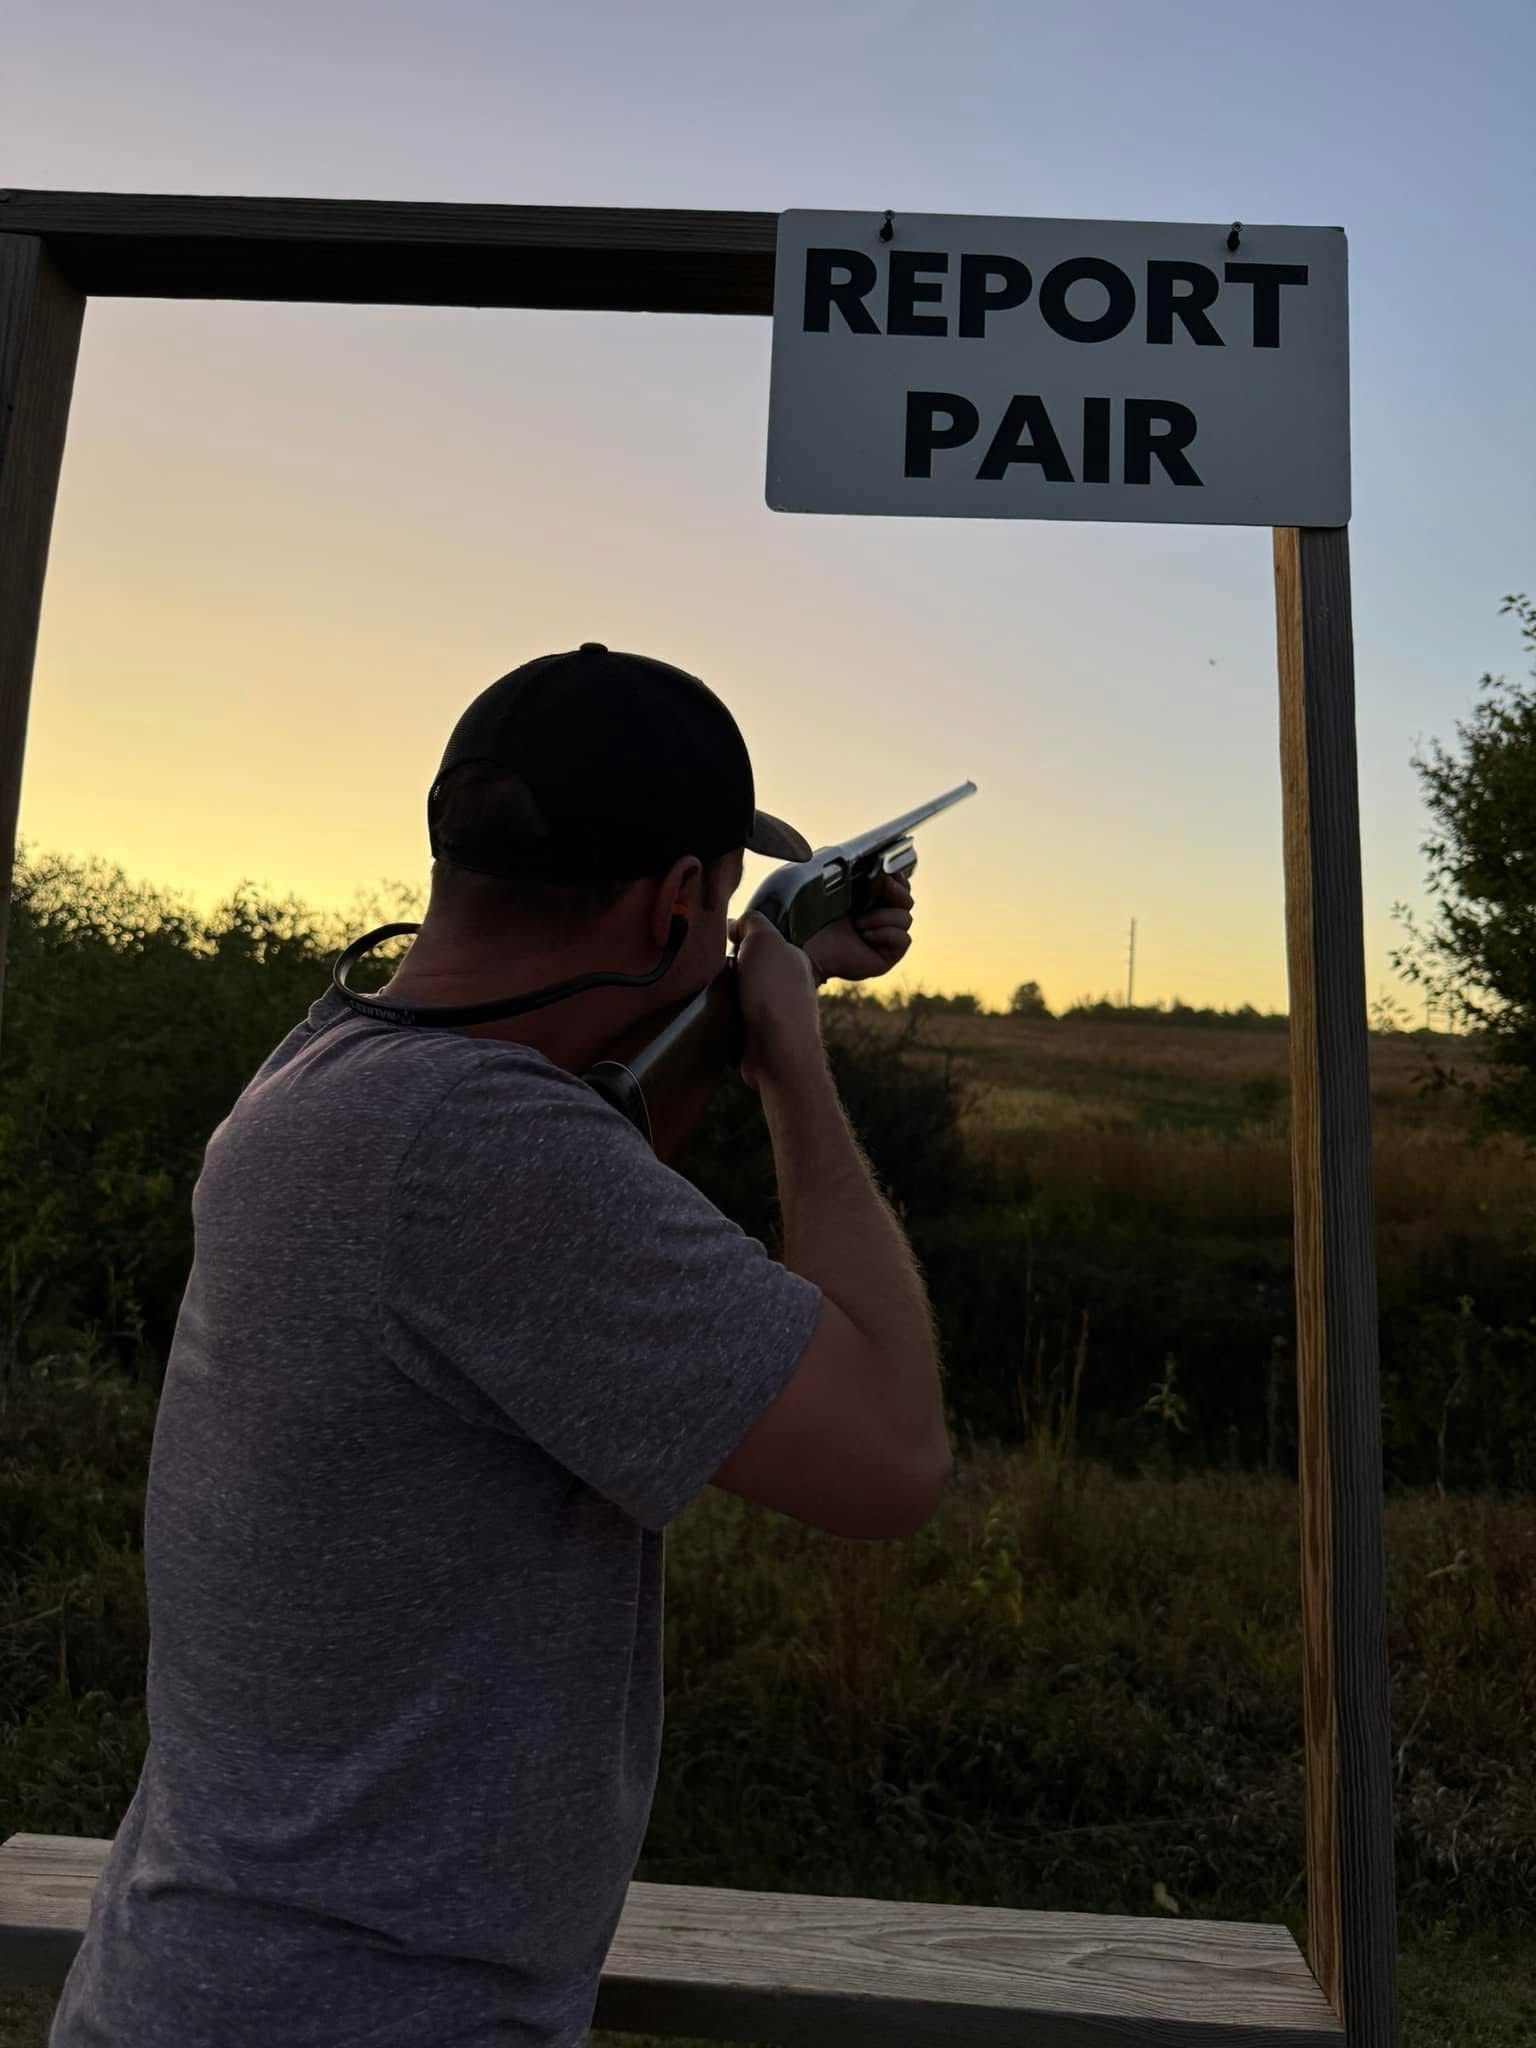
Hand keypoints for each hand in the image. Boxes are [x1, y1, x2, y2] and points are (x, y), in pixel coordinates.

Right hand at [729, 912, 823, 1092]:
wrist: (776, 1051)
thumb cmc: (774, 993)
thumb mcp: (764, 940)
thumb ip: (752, 923)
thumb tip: (736, 925)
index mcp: (793, 959)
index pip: (761, 940)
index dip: (738, 939)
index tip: (724, 944)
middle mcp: (788, 984)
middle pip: (747, 967)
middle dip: (728, 967)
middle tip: (713, 970)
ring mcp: (774, 1012)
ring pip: (738, 993)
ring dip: (723, 993)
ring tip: (712, 993)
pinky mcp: (758, 1035)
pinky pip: (734, 1018)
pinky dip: (724, 1016)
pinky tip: (716, 1015)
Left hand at [803, 868, 914, 985]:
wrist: (808, 948)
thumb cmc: (815, 919)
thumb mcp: (834, 889)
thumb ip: (855, 874)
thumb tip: (877, 862)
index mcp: (872, 900)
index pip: (899, 886)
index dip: (898, 877)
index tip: (888, 869)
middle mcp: (882, 918)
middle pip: (907, 900)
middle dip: (896, 891)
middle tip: (882, 885)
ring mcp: (887, 938)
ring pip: (906, 919)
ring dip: (882, 916)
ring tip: (858, 922)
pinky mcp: (888, 956)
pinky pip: (903, 939)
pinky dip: (887, 933)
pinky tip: (866, 935)